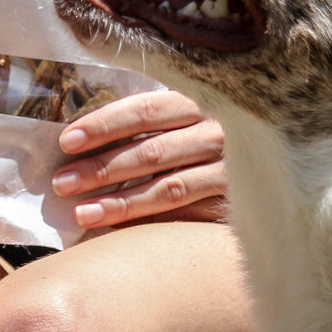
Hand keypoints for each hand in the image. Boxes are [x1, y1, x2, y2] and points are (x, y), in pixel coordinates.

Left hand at [50, 90, 227, 228]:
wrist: (270, 166)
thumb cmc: (208, 135)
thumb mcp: (186, 113)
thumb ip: (149, 118)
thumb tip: (83, 134)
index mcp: (200, 100)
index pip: (146, 109)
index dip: (105, 124)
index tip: (67, 141)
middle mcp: (218, 132)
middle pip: (151, 151)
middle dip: (102, 168)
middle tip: (62, 183)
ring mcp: (231, 169)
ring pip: (167, 188)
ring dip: (120, 203)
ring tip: (82, 213)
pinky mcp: (237, 203)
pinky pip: (188, 215)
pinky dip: (152, 223)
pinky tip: (120, 231)